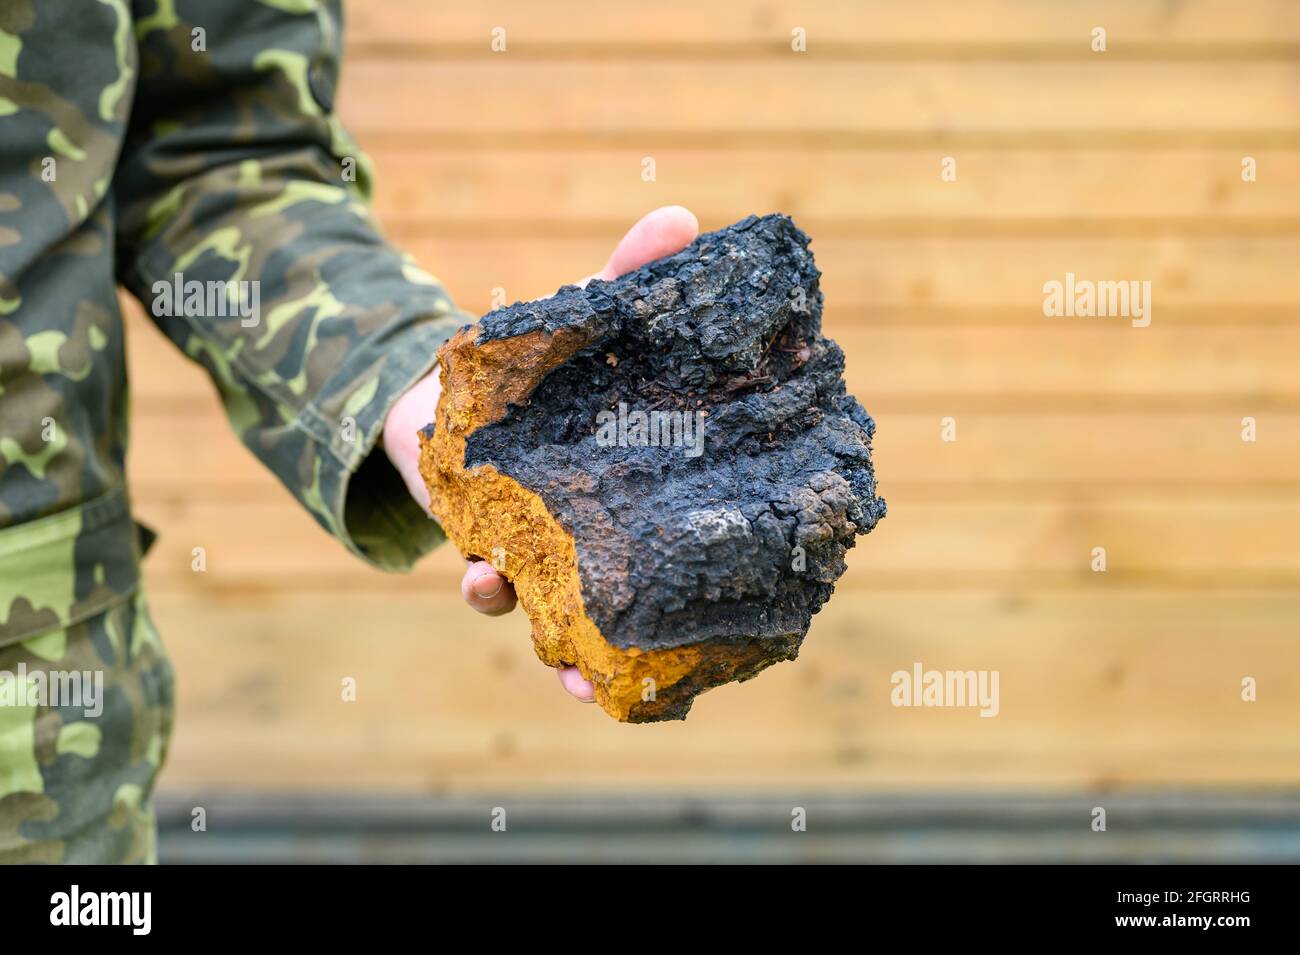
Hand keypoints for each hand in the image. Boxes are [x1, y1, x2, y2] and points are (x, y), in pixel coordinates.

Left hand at [383, 206, 700, 701]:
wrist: (434, 388)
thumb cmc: (530, 361)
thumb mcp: (581, 316)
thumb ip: (624, 274)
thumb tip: (679, 216)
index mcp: (641, 481)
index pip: (700, 523)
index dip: (735, 555)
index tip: (787, 587)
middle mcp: (605, 531)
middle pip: (645, 595)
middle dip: (662, 636)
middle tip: (691, 665)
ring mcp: (546, 548)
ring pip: (570, 614)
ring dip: (572, 646)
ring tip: (573, 670)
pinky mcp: (482, 547)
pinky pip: (490, 589)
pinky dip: (487, 591)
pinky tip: (481, 582)